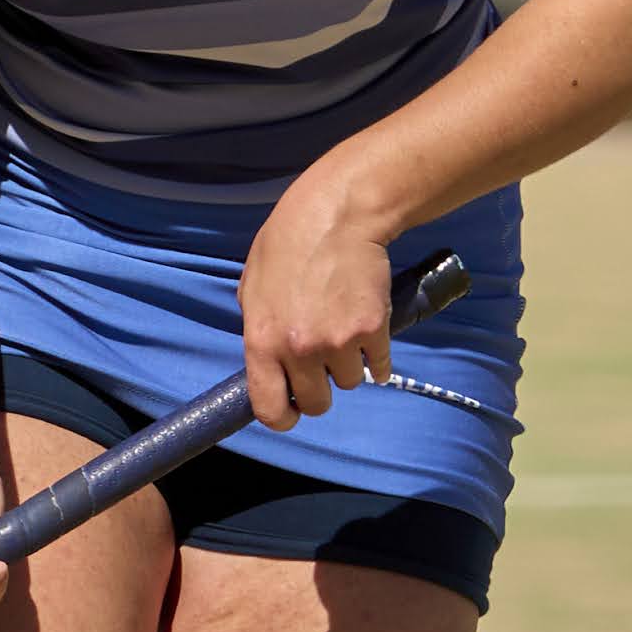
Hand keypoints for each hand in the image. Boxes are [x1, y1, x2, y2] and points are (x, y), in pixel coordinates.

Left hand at [238, 184, 393, 428]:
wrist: (337, 215)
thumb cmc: (288, 243)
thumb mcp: (252, 288)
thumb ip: (259, 330)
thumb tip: (269, 362)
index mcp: (262, 341)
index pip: (270, 409)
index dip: (283, 417)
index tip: (292, 411)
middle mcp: (299, 349)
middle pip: (317, 403)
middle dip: (320, 390)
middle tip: (323, 365)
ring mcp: (339, 342)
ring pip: (350, 382)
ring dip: (348, 365)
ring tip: (343, 331)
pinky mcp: (373, 329)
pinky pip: (379, 365)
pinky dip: (377, 357)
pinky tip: (371, 338)